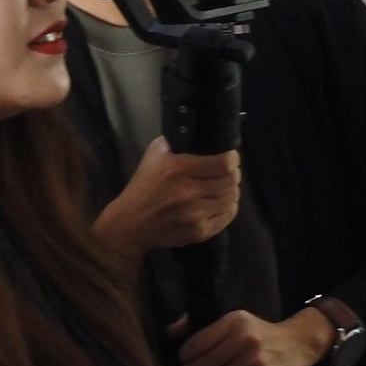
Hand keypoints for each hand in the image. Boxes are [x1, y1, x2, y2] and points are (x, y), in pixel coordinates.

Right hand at [93, 143, 239, 262]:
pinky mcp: (199, 232)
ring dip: (232, 191)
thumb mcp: (153, 156)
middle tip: (229, 173)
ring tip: (225, 187)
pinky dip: (228, 208)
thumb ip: (175, 142)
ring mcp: (194, 215)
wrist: (131, 223)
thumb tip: (199, 133)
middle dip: (233, 174)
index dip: (232, 159)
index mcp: (178, 170)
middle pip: (230, 181)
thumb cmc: (143, 186)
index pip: (222, 163)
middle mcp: (188, 193)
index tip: (232, 157)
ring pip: (231, 199)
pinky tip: (222, 203)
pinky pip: (227, 218)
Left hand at [173, 307, 333, 365]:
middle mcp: (245, 340)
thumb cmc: (259, 333)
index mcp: (235, 322)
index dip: (184, 356)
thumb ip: (202, 325)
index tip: (183, 361)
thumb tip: (171, 331)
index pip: (196, 344)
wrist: (297, 344)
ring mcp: (255, 363)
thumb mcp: (235, 321)